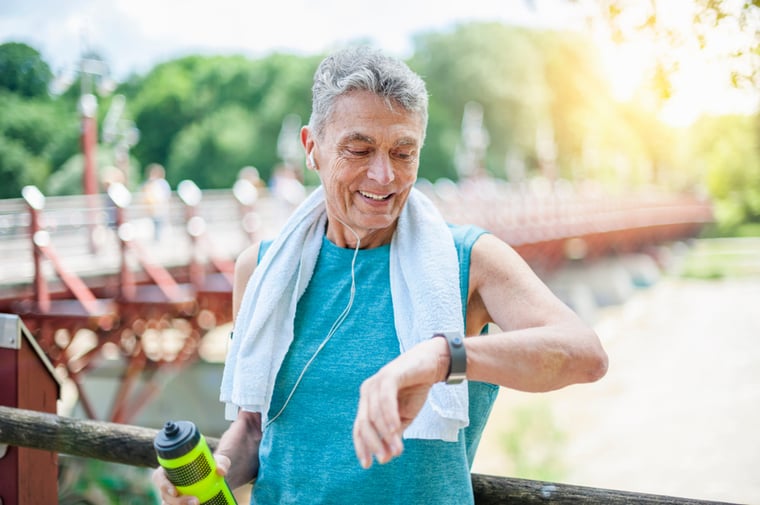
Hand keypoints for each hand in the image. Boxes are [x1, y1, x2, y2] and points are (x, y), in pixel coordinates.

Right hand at [151, 454, 231, 504]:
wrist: (217, 479)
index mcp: (169, 470)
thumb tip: (221, 471)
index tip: (175, 491)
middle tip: (195, 502)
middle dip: (178, 502)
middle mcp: (168, 485)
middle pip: (165, 496)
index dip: (163, 485)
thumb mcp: (219, 461)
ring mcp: (172, 498)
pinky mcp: (179, 504)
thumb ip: (222, 463)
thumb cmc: (212, 466)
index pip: (159, 477)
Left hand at [352, 337, 447, 468]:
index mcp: (368, 401)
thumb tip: (387, 456)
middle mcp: (368, 391)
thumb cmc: (415, 390)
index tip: (368, 465)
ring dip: (386, 434)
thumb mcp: (404, 417)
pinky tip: (395, 430)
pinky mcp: (389, 375)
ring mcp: (377, 381)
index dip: (362, 446)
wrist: (432, 365)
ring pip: (374, 413)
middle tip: (385, 459)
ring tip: (397, 449)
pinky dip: (389, 416)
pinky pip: (385, 398)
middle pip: (364, 422)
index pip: (359, 427)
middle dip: (373, 443)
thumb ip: (394, 433)